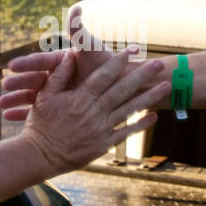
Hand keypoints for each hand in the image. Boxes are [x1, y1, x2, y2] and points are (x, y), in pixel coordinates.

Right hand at [0, 6, 120, 121]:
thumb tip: (76, 9)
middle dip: (19, 83)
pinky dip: (24, 113)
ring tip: (1, 105)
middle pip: (36, 79)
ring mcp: (59, 94)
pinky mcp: (60, 110)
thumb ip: (80, 33)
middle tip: (3, 85)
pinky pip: (40, 112)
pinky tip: (9, 117)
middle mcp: (60, 77)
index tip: (12, 65)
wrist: (124, 92)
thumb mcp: (93, 50)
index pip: (43, 61)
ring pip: (34, 96)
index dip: (28, 63)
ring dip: (17, 100)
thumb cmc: (110, 67)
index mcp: (64, 63)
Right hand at [19, 47, 167, 174]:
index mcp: (79, 98)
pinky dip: (140, 124)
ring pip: (128, 110)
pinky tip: (154, 116)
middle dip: (142, 75)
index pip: (103, 76)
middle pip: (122, 90)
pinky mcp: (103, 144)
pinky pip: (126, 132)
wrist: (40, 156)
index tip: (132, 50)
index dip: (118, 61)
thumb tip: (69, 55)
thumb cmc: (41, 124)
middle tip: (160, 63)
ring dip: (149, 97)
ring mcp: (100, 129)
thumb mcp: (44, 97)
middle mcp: (93, 112)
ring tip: (166, 86)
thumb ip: (58, 76)